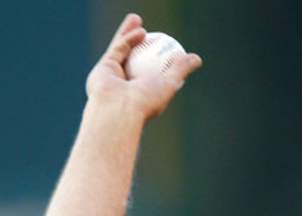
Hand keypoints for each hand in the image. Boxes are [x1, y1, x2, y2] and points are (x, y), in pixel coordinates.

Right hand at [86, 13, 201, 120]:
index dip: (160, 59)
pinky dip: (129, 38)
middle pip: (136, 59)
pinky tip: (141, 30)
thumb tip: (196, 58)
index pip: (153, 73)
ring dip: (131, 33)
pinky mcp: (104, 67)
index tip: (168, 46)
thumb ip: (180, 70)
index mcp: (143, 94)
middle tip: (152, 33)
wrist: (118, 109)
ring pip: (124, 50)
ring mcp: (115, 77)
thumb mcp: (168, 84)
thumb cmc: (145, 101)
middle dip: (142, 44)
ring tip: (139, 21)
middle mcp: (127, 86)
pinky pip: (119, 48)